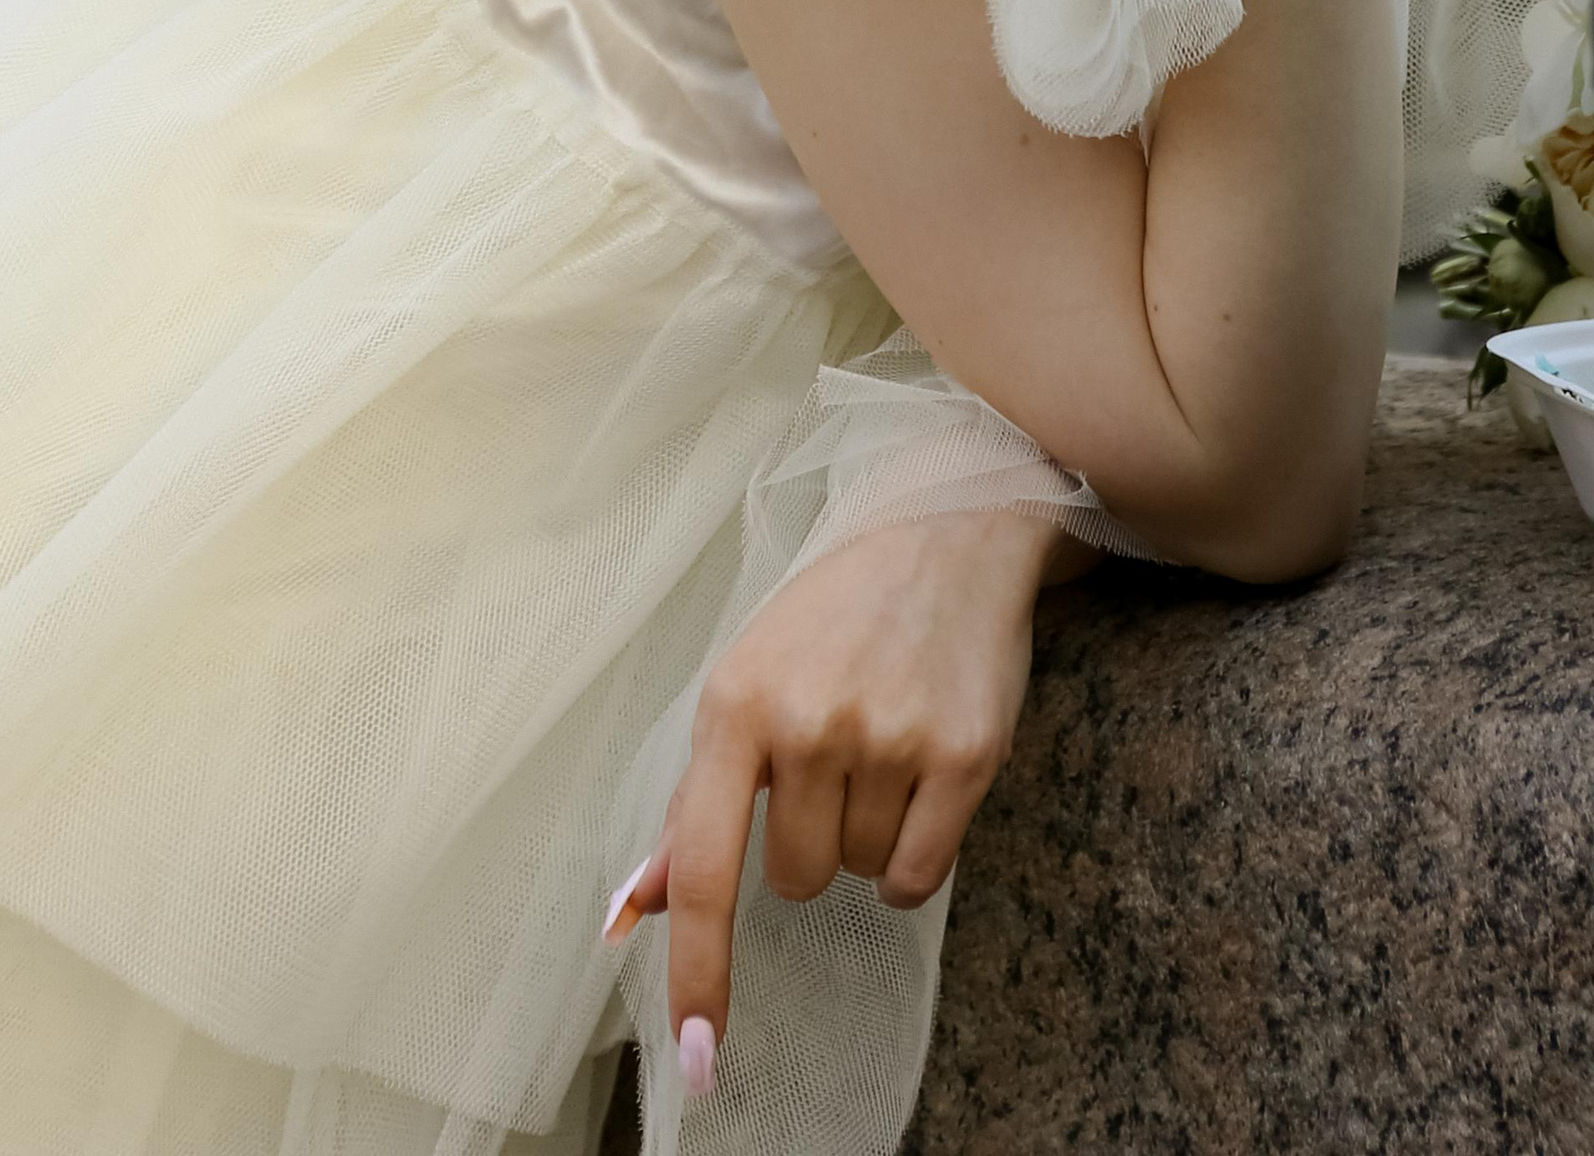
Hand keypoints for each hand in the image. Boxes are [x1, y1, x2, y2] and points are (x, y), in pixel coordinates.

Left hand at [604, 510, 1076, 1077]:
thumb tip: (629, 916)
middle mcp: (809, 723)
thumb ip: (691, 806)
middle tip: (834, 755)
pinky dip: (913, 856)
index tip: (698, 1059)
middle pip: (791, 880)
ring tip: (883, 739)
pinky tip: (920, 781)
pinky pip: (917, 876)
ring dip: (865, 830)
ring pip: (856, 873)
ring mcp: (890, 737)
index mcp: (736, 705)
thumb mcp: (746, 682)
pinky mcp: (964, 753)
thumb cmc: (833, 616)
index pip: (702, 868)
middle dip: (808, 839)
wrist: (948, 534)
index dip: (698, 972)